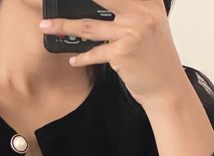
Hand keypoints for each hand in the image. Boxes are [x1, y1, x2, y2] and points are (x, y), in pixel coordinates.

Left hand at [39, 0, 190, 107]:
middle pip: (100, 0)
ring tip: (47, 26)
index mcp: (149, 2)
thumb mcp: (150, 26)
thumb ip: (131, 12)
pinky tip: (73, 59)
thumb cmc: (155, 60)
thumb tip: (98, 9)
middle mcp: (142, 12)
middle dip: (73, 3)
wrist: (166, 88)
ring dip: (64, 26)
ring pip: (89, 26)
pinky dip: (82, 57)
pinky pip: (94, 52)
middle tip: (52, 3)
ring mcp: (132, 32)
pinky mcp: (123, 52)